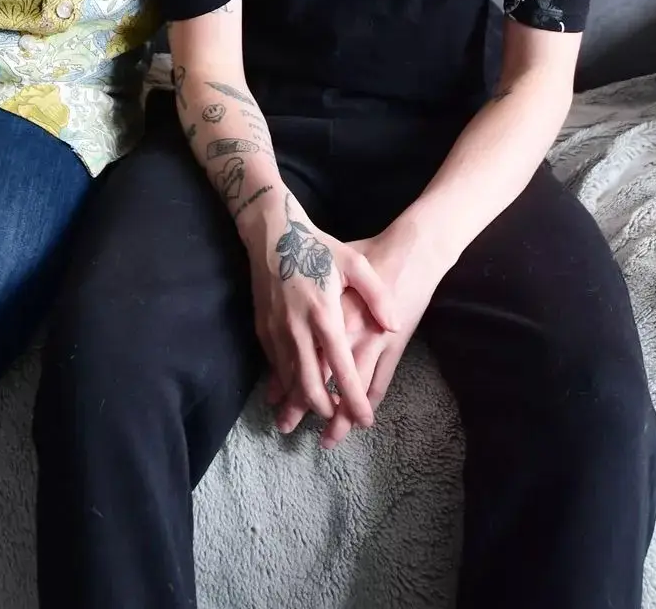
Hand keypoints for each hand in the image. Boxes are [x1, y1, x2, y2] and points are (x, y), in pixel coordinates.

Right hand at [269, 230, 444, 448]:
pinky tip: (294, 388)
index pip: (342, 369)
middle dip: (325, 409)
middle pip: (309, 386)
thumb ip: (377, 295)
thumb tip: (394, 325)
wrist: (272, 233)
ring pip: (289, 381)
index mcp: (324, 315)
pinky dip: (286, 383)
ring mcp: (276, 331)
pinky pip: (275, 366)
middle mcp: (298, 329)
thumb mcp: (354, 263)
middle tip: (338, 420)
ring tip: (316, 414)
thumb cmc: (318, 247)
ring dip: (303, 402)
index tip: (365, 421)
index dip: (354, 400)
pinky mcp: (262, 329)